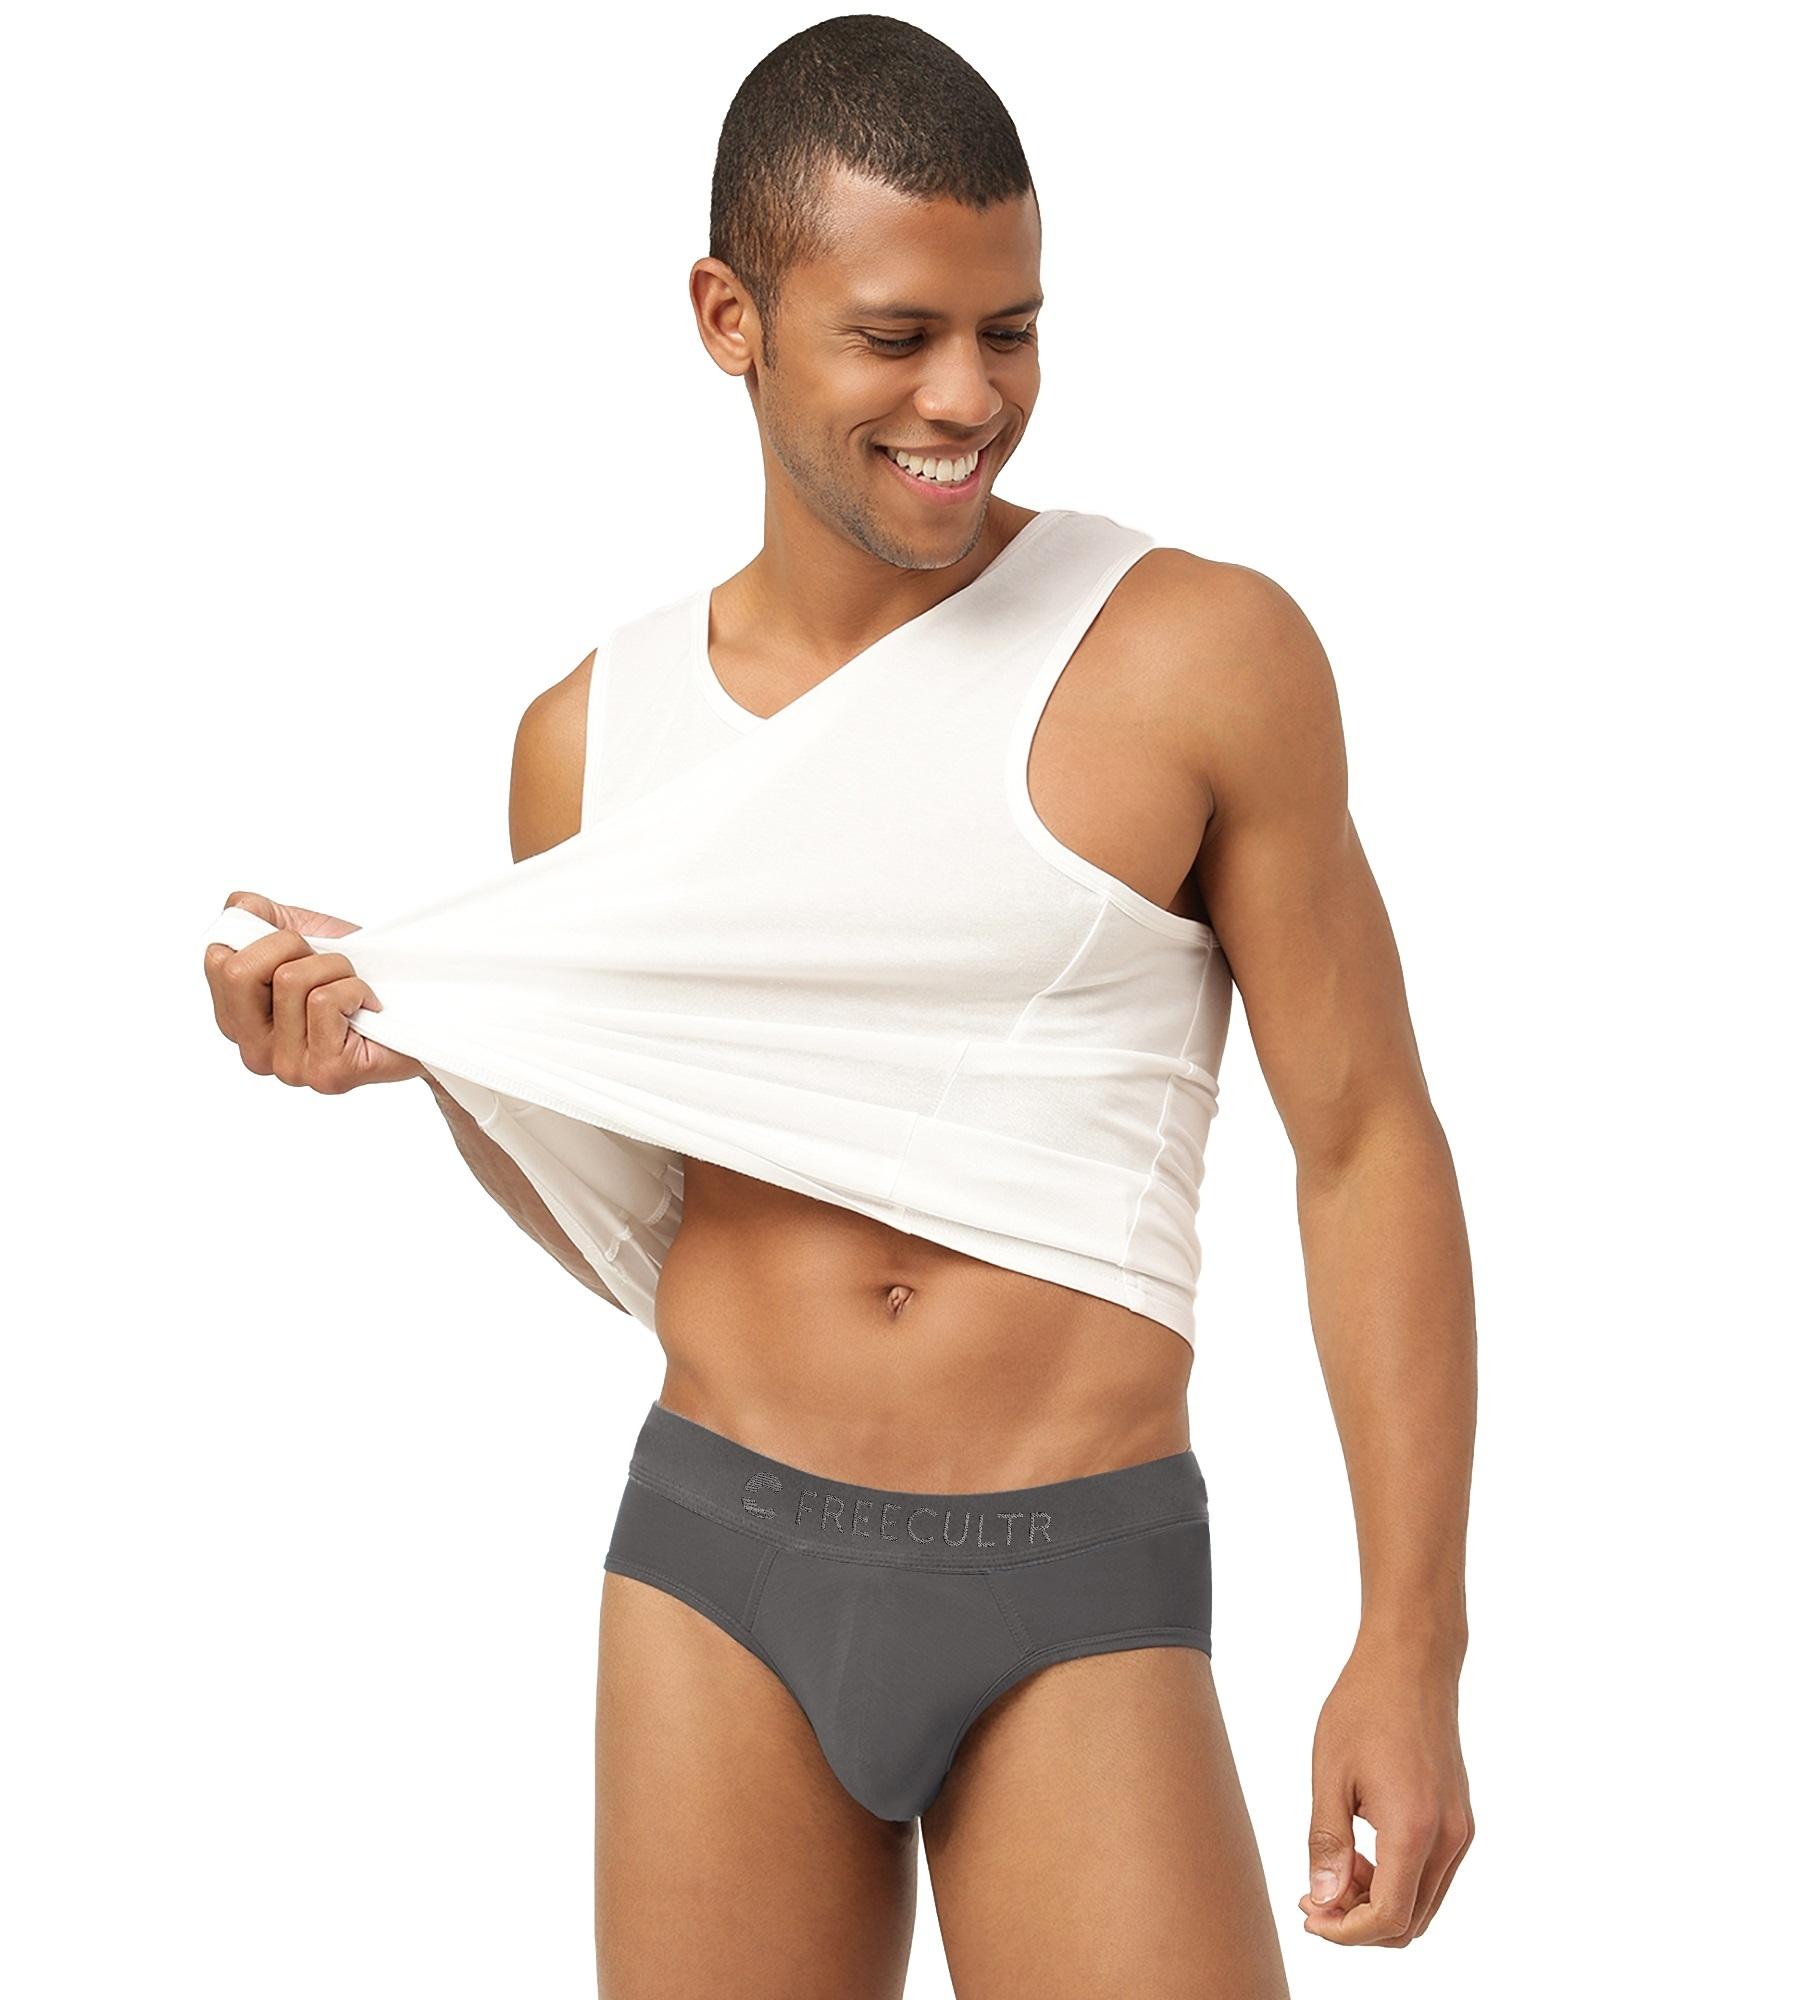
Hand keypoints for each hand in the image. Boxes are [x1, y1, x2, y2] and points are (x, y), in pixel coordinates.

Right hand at [202, 889, 424, 1091]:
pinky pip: (325, 1001)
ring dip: (336, 967)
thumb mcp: (308, 936)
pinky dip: (356, 987)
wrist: (423, 1016)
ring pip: (290, 980)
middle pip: (238, 971)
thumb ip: (262, 918)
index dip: (264, 939)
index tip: (301, 950)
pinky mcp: (325, 1073)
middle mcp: (254, 1051)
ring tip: (354, 988)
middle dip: (291, 945)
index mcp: (239, 1020)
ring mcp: (288, 1067)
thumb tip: (238, 907)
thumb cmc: (364, 977)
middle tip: (327, 962)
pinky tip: (369, 1007)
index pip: (217, 961)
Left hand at [1299, 1632, 1473, 1945]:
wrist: (1410, 1662)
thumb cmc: (1363, 1708)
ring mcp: (1460, 1829)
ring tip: (1336, 1869)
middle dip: (1359, 1924)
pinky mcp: (1460, 1818)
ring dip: (1379, 1902)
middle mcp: (1448, 1837)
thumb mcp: (1330, 1775)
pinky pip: (1433, 1874)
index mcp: (1414, 1828)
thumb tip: (1323, 1901)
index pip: (1387, 1918)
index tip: (1308, 1914)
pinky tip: (1363, 1851)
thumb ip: (1328, 1844)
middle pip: (1410, 1922)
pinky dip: (1399, 1880)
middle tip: (1314, 1896)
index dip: (1345, 1932)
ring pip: (1423, 1902)